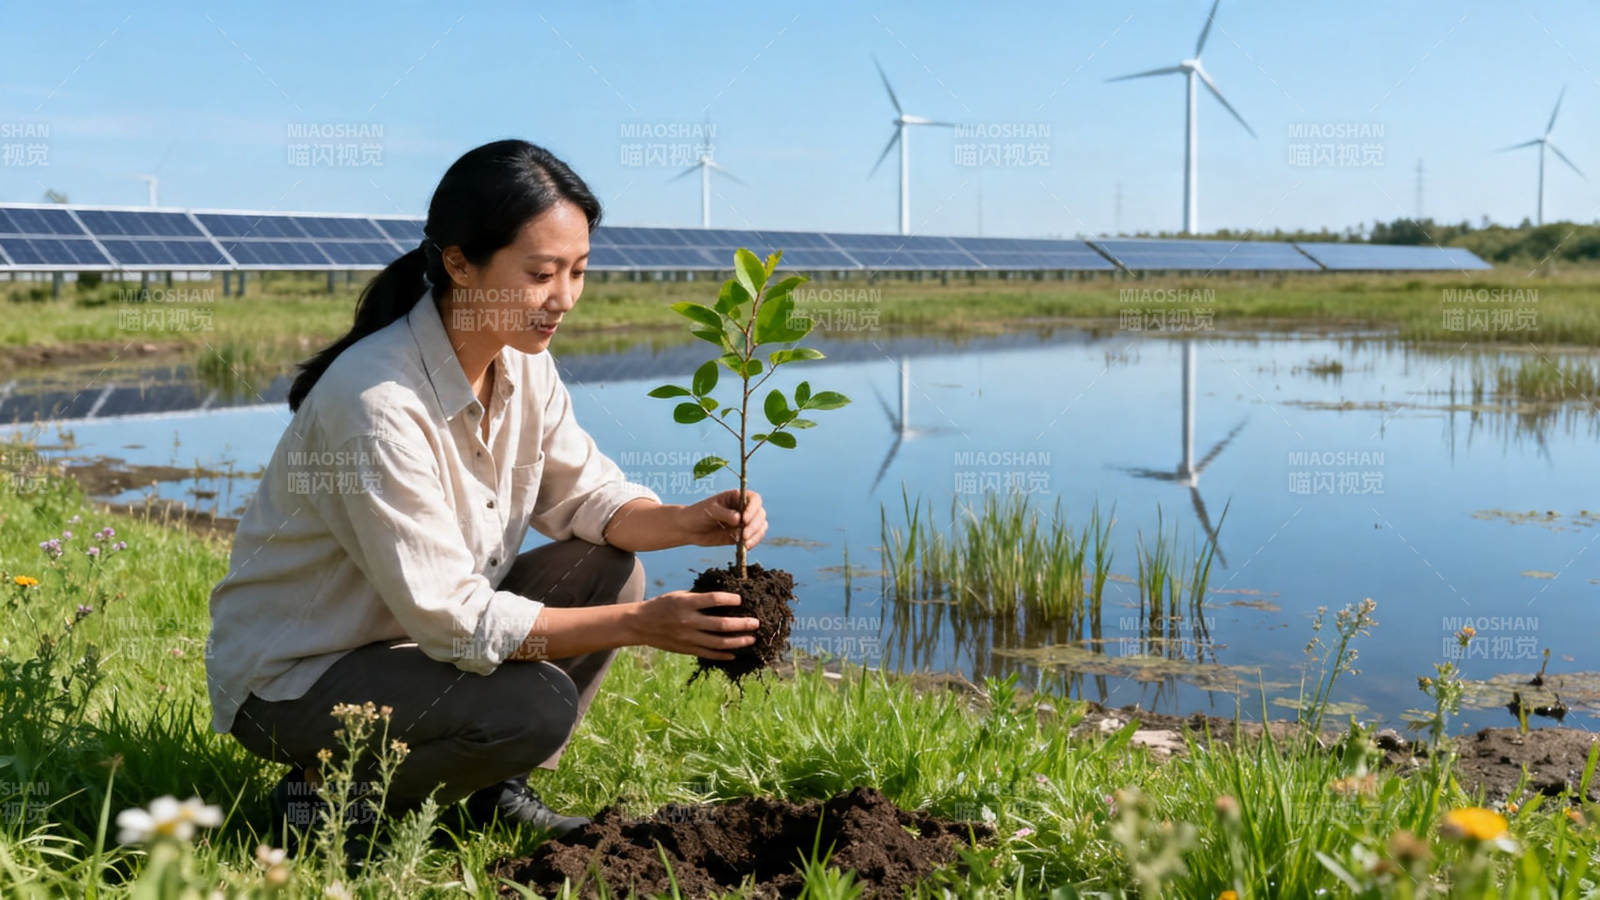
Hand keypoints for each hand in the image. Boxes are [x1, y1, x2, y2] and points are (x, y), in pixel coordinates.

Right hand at [627, 590, 760, 659]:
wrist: (640, 624)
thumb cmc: (662, 605)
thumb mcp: (679, 595)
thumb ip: (699, 598)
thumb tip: (726, 598)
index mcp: (686, 603)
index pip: (714, 599)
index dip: (730, 599)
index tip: (741, 599)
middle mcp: (688, 621)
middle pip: (721, 624)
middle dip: (742, 624)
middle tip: (756, 622)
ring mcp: (688, 637)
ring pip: (718, 642)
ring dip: (738, 641)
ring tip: (751, 639)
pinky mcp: (686, 649)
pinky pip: (708, 653)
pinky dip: (723, 654)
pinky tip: (735, 653)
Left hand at [680, 489, 766, 550]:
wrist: (688, 529)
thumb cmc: (698, 514)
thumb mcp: (710, 510)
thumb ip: (724, 514)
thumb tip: (739, 519)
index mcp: (736, 497)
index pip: (754, 499)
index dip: (753, 508)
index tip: (745, 519)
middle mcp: (743, 509)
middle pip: (760, 514)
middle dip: (754, 525)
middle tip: (744, 535)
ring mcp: (744, 522)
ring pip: (760, 527)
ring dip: (756, 535)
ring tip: (744, 543)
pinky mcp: (741, 535)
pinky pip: (754, 538)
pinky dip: (753, 543)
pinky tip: (745, 547)